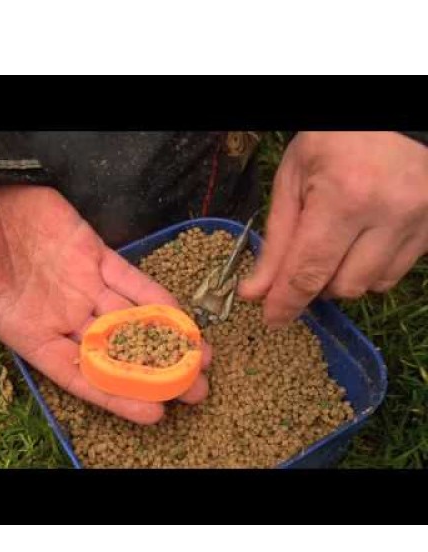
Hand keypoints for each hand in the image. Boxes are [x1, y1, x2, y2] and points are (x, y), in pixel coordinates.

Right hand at [0, 186, 210, 423]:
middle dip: (156, 373)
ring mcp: (78, 283)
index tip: (154, 412)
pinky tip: (182, 314)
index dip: (116, 395)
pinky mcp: (90, 250)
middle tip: (196, 391)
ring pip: (130, 319)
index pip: (78, 374)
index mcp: (26, 332)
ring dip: (166, 338)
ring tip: (203, 358)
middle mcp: (59, 314)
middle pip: (116, 353)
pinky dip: (155, 296)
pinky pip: (129, 277)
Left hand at [240, 132, 427, 326]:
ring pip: (371, 286)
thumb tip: (255, 293)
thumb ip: (276, 242)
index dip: (286, 302)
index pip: (309, 271)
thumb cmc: (331, 142)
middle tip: (303, 263)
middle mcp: (388, 214)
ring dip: (343, 278)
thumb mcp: (292, 182)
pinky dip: (370, 269)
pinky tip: (360, 242)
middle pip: (342, 287)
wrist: (391, 116)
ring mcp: (418, 222)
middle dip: (315, 285)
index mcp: (344, 198)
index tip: (272, 319)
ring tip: (334, 244)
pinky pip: (395, 274)